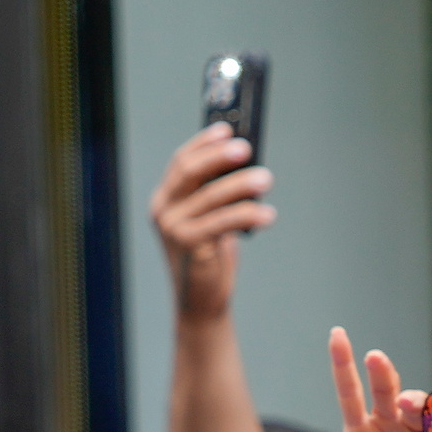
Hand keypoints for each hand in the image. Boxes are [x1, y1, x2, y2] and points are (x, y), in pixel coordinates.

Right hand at [152, 123, 275, 321]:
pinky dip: (247, 214)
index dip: (204, 144)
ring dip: (243, 184)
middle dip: (220, 156)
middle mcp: (163, 210)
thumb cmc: (211, 258)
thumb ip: (219, 195)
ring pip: (211, 196)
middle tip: (247, 148)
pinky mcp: (189, 246)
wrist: (202, 302)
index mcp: (166, 199)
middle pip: (191, 171)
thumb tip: (247, 164)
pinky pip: (222, 221)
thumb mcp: (212, 220)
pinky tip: (267, 214)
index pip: (182, 162)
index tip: (227, 129)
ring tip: (266, 179)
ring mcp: (173, 228)